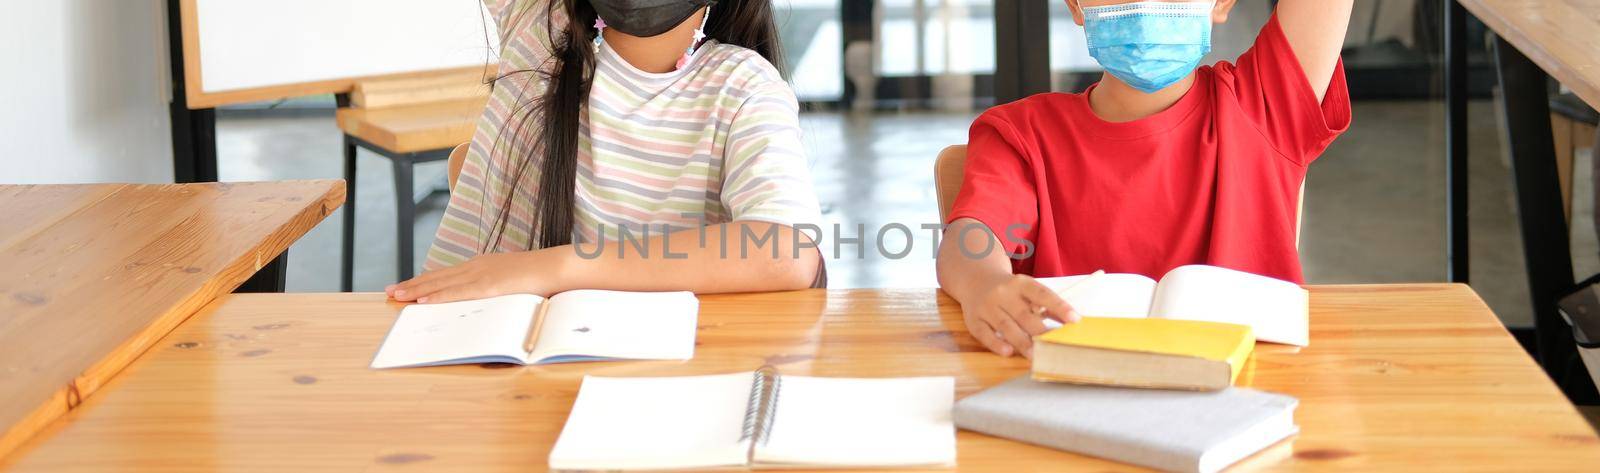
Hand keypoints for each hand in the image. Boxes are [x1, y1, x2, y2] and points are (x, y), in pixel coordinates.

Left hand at [386, 251, 560, 302]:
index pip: (447, 274)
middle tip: (390, 290)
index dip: (425, 280)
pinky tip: (421, 301)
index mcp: (483, 265)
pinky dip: (436, 297)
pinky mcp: (487, 286)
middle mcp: (477, 266)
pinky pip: (456, 293)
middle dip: (412, 284)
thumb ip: (500, 288)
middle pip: (438, 277)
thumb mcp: (514, 282)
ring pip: (441, 284)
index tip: (408, 285)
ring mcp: (481, 275)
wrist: (557, 267)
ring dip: (416, 291)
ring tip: (396, 296)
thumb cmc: (541, 276)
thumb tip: (494, 300)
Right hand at [962, 275, 1079, 357]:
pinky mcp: (973, 320)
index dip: (1059, 306)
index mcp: (1020, 284)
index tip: (1075, 319)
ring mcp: (987, 306)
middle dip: (1039, 331)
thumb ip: (1048, 306)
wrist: (975, 280)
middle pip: (1023, 314)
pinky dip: (996, 344)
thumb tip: (1072, 321)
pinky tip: (1008, 352)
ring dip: (1021, 342)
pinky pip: (984, 333)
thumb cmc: (1009, 290)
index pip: (1042, 294)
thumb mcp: (1027, 290)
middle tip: (1054, 346)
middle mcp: (1002, 293)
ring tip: (1035, 356)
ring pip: (1005, 326)